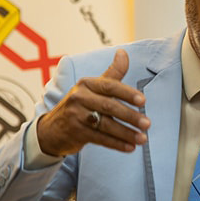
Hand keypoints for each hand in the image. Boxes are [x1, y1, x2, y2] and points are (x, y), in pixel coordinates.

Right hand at [35, 49, 149, 155]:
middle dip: (130, 116)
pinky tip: (130, 147)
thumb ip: (112, 73)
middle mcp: (79, 98)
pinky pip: (100, 139)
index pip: (109, 86)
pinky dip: (116, 144)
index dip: (127, 93)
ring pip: (106, 125)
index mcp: (86, 84)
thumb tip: (123, 52)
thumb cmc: (79, 105)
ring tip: (142, 138)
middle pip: (109, 106)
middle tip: (147, 123)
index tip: (143, 101)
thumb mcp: (92, 87)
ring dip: (126, 133)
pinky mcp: (76, 132)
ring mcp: (76, 116)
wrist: (51, 129)